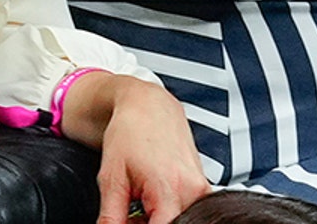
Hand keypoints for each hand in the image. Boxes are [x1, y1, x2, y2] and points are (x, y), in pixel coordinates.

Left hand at [91, 79, 208, 223]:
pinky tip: (152, 200)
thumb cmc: (129, 134)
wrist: (148, 105)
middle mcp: (193, 191)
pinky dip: (168, 212)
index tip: (127, 222)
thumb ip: (111, 217)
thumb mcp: (112, 179)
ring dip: (158, 220)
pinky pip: (188, 210)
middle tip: (129, 215)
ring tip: (139, 204)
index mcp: (169, 190)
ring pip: (180, 220)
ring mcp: (202, 189)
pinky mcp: (205, 187)